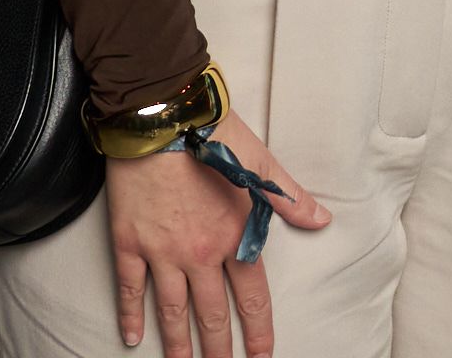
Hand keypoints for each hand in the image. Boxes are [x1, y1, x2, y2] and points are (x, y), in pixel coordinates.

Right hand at [108, 114, 331, 356]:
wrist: (161, 116)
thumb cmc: (214, 135)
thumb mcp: (261, 164)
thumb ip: (289, 199)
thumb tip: (322, 221)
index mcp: (236, 236)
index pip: (252, 296)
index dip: (258, 330)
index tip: (261, 356)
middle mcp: (200, 253)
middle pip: (212, 313)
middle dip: (218, 349)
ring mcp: (162, 251)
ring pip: (171, 309)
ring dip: (178, 343)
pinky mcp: (130, 242)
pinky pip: (130, 287)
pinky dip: (130, 314)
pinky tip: (133, 337)